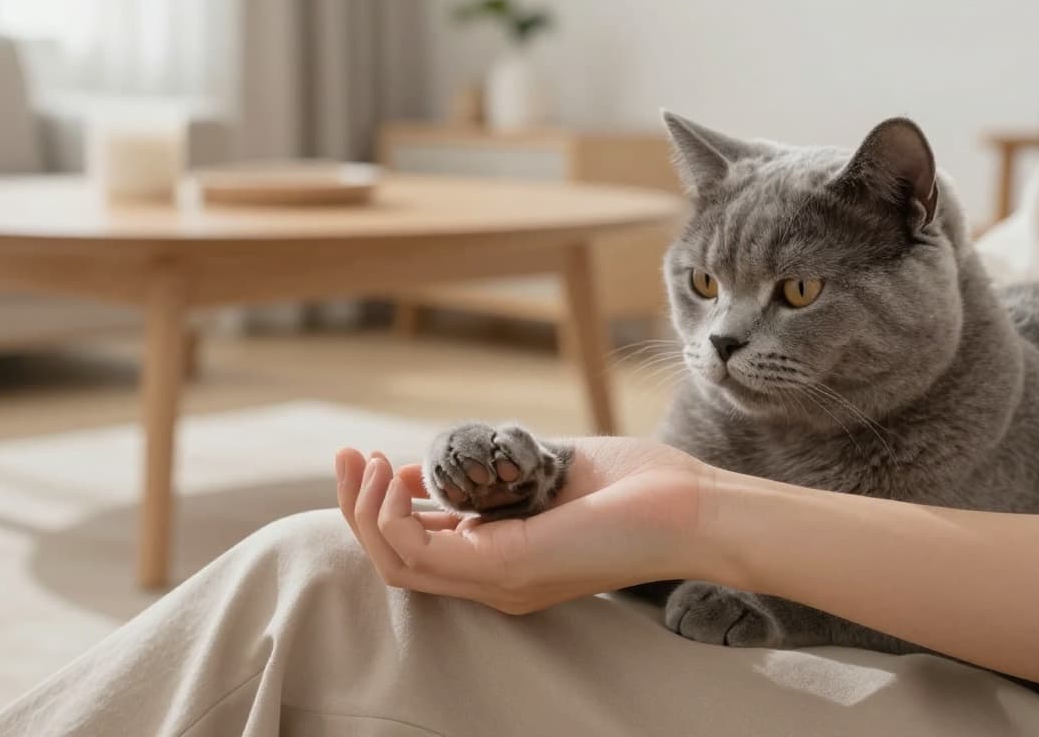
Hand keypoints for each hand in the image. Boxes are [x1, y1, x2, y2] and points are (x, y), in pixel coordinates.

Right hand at [335, 437, 709, 612]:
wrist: (692, 508)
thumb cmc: (637, 489)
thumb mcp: (546, 474)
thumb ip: (497, 474)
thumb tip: (445, 461)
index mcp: (503, 562)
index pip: (420, 551)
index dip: (385, 508)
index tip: (380, 461)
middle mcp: (494, 580)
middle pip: (394, 560)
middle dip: (357, 507)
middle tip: (347, 457)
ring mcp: (496, 579)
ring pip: (393, 560)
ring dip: (363, 508)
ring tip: (362, 461)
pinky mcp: (503, 565)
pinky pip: (415, 548)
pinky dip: (390, 511)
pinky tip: (394, 472)